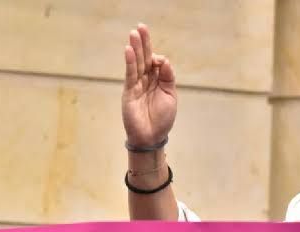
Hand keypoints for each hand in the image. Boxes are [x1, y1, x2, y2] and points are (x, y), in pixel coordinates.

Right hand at [122, 24, 176, 146]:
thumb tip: (164, 60)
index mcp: (159, 81)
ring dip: (135, 48)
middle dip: (144, 43)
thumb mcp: (170, 96)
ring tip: (134, 33)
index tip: (161, 62)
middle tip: (141, 27)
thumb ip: (168, 78)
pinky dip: (130, 62)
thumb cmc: (163, 119)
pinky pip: (130, 74)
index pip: (157, 63)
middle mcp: (147, 80)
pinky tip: (128, 50)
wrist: (152, 137)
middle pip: (145, 58)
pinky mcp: (129, 92)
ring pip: (137, 63)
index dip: (158, 58)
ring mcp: (137, 85)